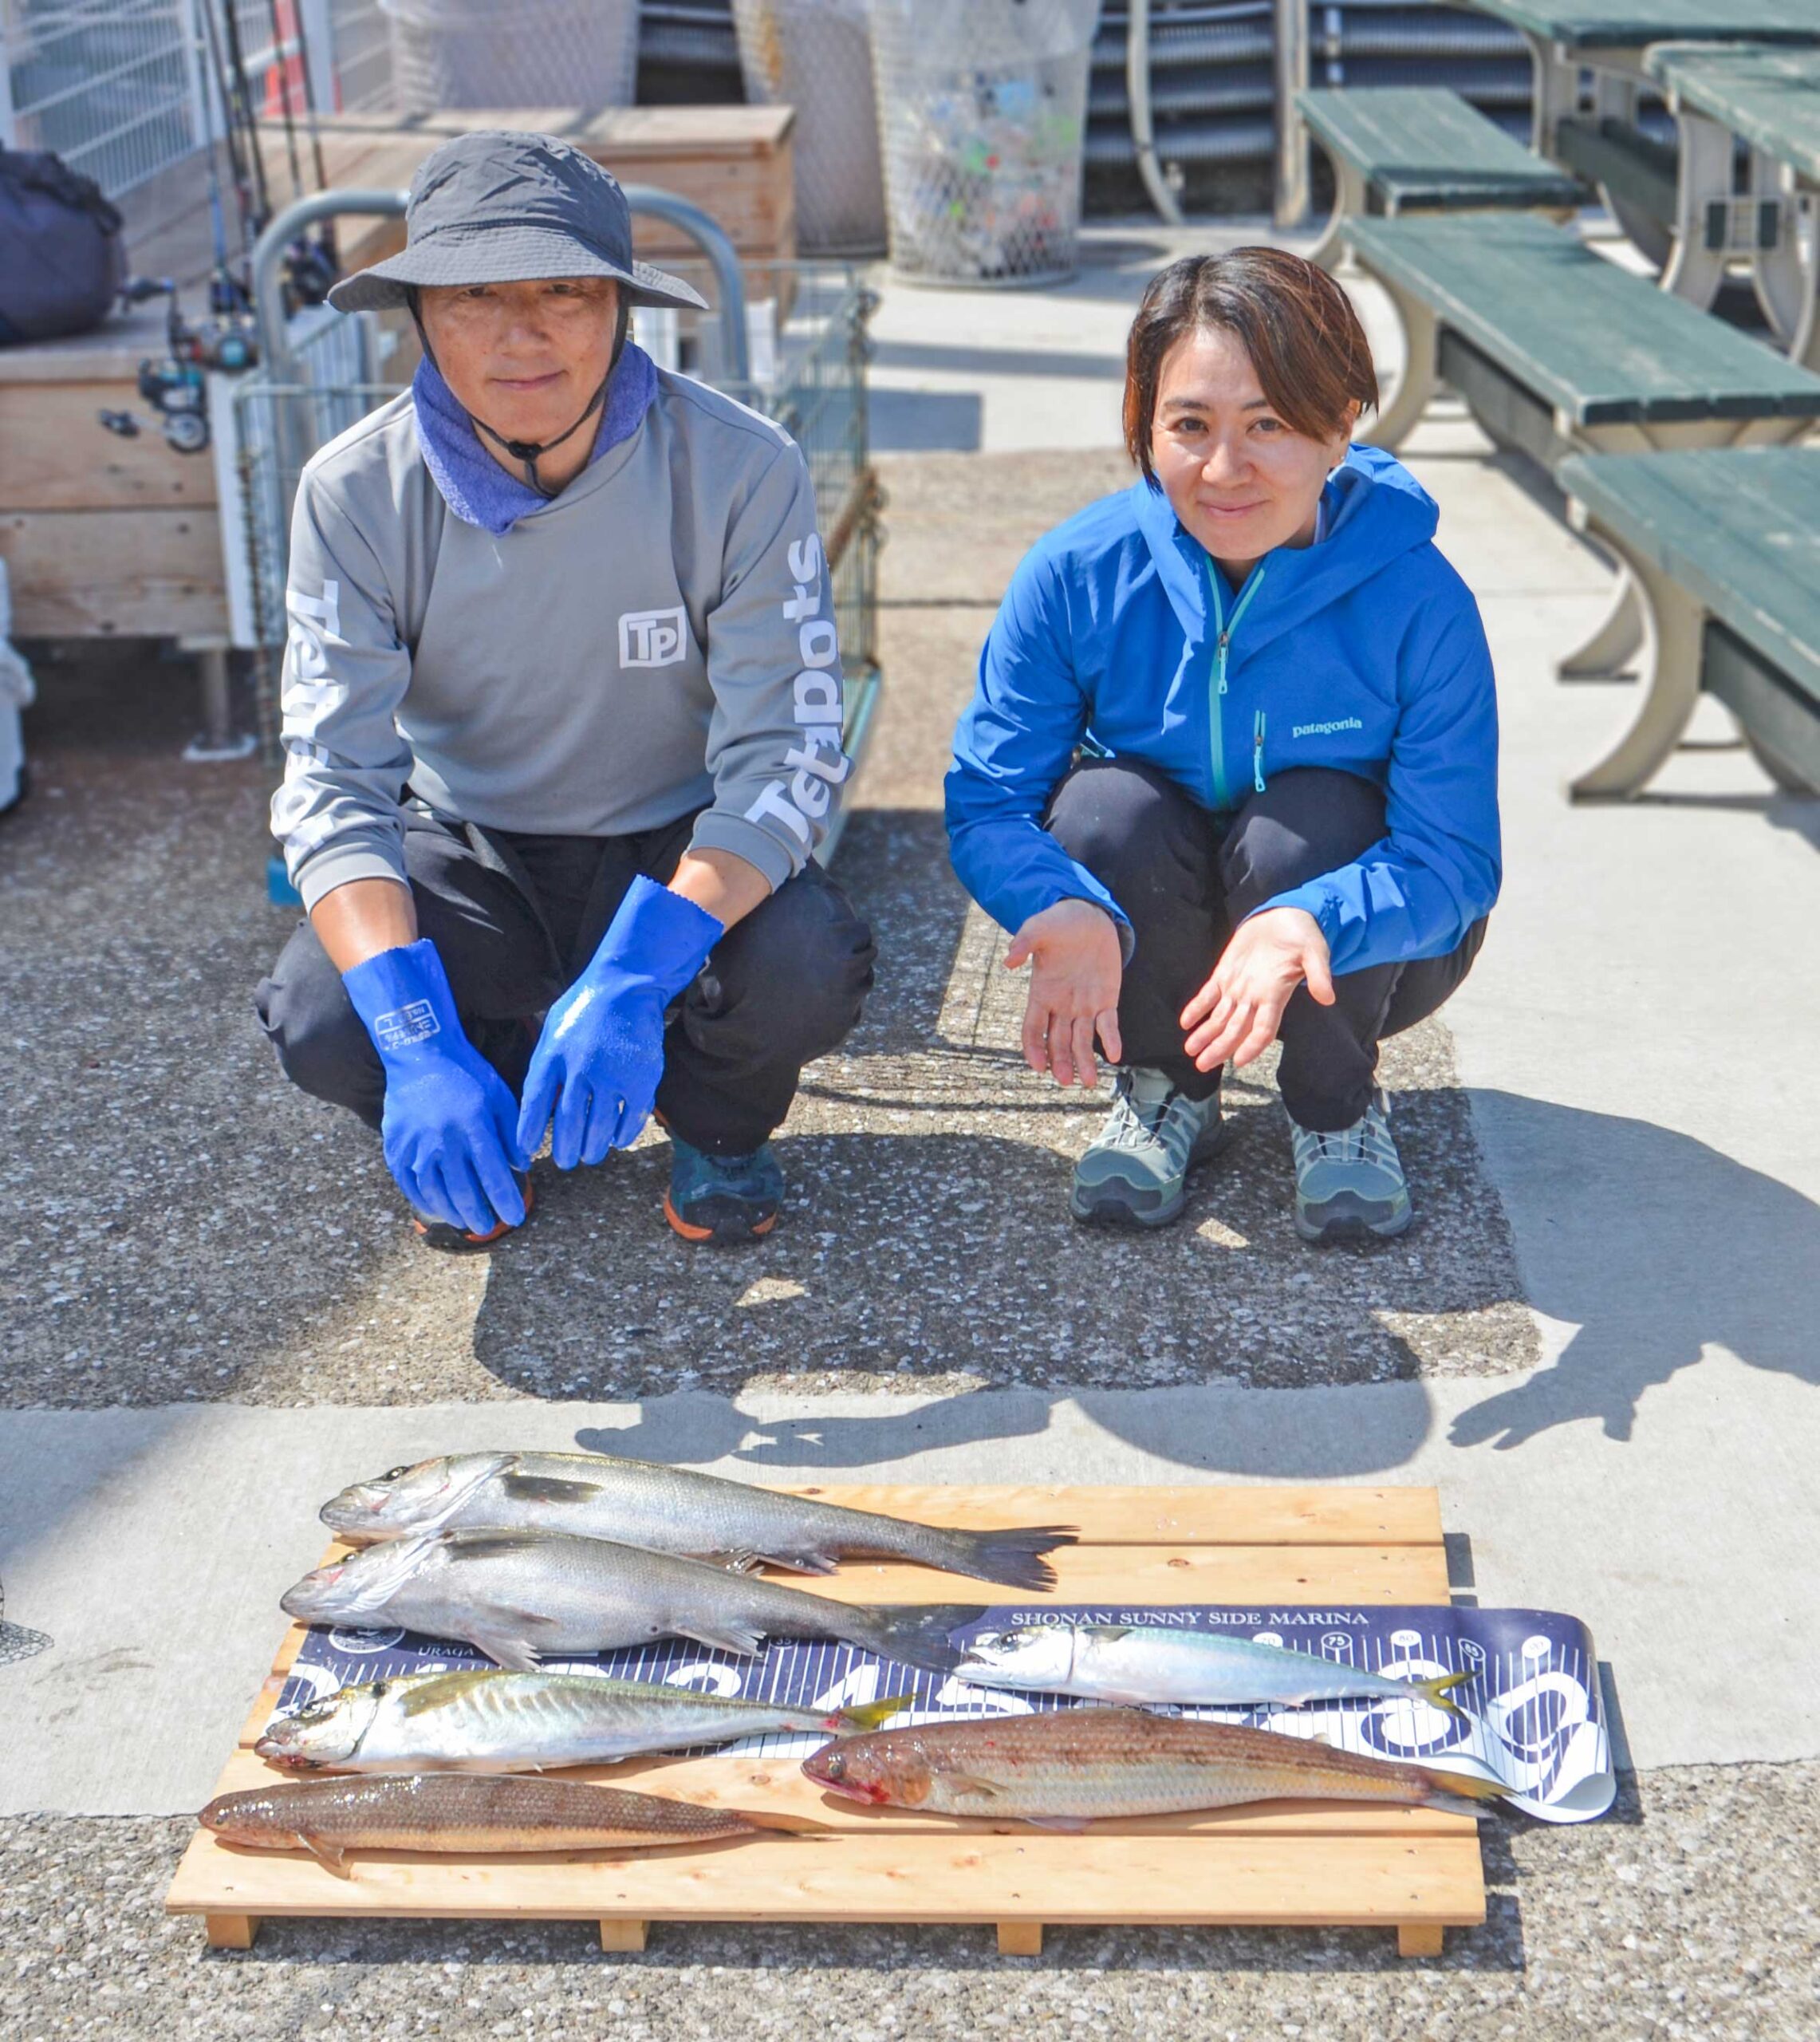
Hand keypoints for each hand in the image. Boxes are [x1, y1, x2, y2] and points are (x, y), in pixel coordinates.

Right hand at [379, 1043, 525, 1234]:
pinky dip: (424, 1200)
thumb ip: (511, 1134)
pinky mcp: (395, 1147)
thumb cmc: (468, 1076)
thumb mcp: (500, 1097)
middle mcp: (443, 1140)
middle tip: (490, 1228)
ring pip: (435, 1192)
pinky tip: (437, 1208)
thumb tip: (522, 1167)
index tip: (516, 1218)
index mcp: (473, 1126)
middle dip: (480, 1215)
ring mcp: (415, 1145)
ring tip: (465, 1222)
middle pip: (463, 1191)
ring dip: (452, 1212)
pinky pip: (409, 1183)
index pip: (494, 1176)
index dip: (506, 1201)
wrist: (420, 1054)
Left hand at [517, 875, 722, 1168]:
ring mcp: (613, 1076)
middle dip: (565, 1151)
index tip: (526, 1152)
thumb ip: (545, 1066)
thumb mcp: (552, 1030)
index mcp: (552, 1055)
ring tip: (589, 1155)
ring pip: (599, 1130)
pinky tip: (615, 1140)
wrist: (628, 987)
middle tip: (565, 1162)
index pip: (534, 1104)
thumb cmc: (585, 1009)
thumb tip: (536, 1108)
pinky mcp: (641, 1081)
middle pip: (568, 1125)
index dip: (528, 1132)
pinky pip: (629, 1121)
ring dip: (592, 1149)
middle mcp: (580, 1068)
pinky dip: (621, 1136)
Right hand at [1005, 899, 1123, 1087]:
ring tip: (1089, 1082)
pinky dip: (1111, 1040)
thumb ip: (1023, 942)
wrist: (1088, 916)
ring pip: (1082, 1041)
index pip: (1033, 1029)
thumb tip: (1009, 960)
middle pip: (1057, 1042)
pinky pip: (1108, 1025)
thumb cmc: (1058, 924)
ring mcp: (1084, 1006)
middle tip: (1067, 1081)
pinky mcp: (1106, 1000)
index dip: (1034, 1048)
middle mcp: (1061, 1006)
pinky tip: (1115, 1055)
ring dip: (1084, 1061)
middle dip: (1061, 1062)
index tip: (1038, 1066)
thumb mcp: (1038, 928)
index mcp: (1041, 994)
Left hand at [1180, 906, 1332, 1073]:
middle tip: (1202, 1065)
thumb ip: (1319, 974)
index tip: (1240, 1061)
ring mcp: (1238, 986)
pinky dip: (1196, 1008)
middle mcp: (1254, 996)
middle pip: (1235, 1029)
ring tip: (1190, 1050)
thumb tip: (1328, 997)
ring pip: (1219, 1017)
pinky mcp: (1224, 972)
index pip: (1263, 1029)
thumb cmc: (1303, 935)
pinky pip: (1207, 994)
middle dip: (1219, 1048)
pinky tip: (1185, 1022)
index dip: (1252, 1046)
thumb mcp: (1314, 952)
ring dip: (1205, 1034)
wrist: (1285, 915)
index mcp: (1276, 995)